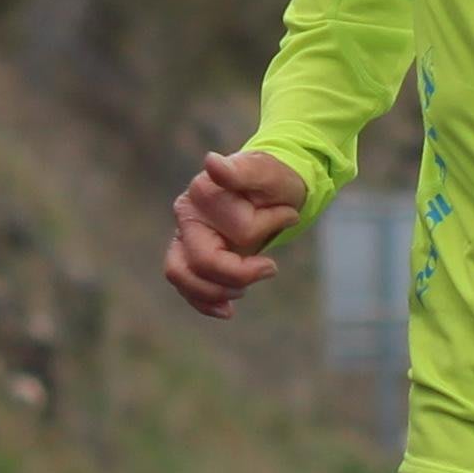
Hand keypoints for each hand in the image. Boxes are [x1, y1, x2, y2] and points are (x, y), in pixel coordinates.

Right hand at [162, 148, 306, 317]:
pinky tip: (226, 310)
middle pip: (203, 262)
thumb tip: (211, 162)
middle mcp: (187, 213)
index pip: (237, 231)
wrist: (269, 188)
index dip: (265, 231)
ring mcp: (183, 235)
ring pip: (183, 276)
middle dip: (239, 274)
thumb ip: (240, 172)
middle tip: (270, 267)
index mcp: (204, 191)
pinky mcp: (185, 254)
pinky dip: (203, 302)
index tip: (291, 217)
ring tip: (244, 290)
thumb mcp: (268, 172)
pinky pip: (184, 285)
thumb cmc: (272, 179)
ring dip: (216, 292)